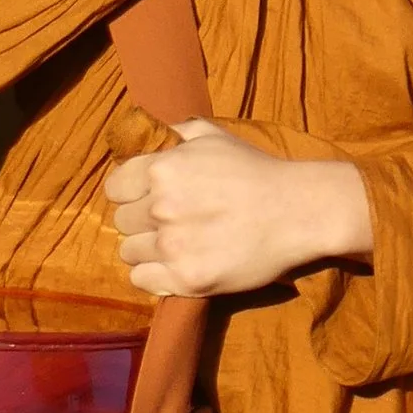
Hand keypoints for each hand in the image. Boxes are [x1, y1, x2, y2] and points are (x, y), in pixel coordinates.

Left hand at [104, 122, 372, 298]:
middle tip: (172, 221)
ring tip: (178, 244)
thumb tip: (144, 131)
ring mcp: (173, 247)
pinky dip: (155, 275)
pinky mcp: (187, 280)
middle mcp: (161, 208)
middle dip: (142, 221)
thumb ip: (172, 132)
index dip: (130, 192)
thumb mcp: (212, 136)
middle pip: (122, 222)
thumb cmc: (256, 171)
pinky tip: (177, 264)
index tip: (148, 197)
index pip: (114, 188)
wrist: (297, 212)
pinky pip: (142, 280)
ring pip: (129, 253)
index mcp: (161, 169)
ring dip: (148, 249)